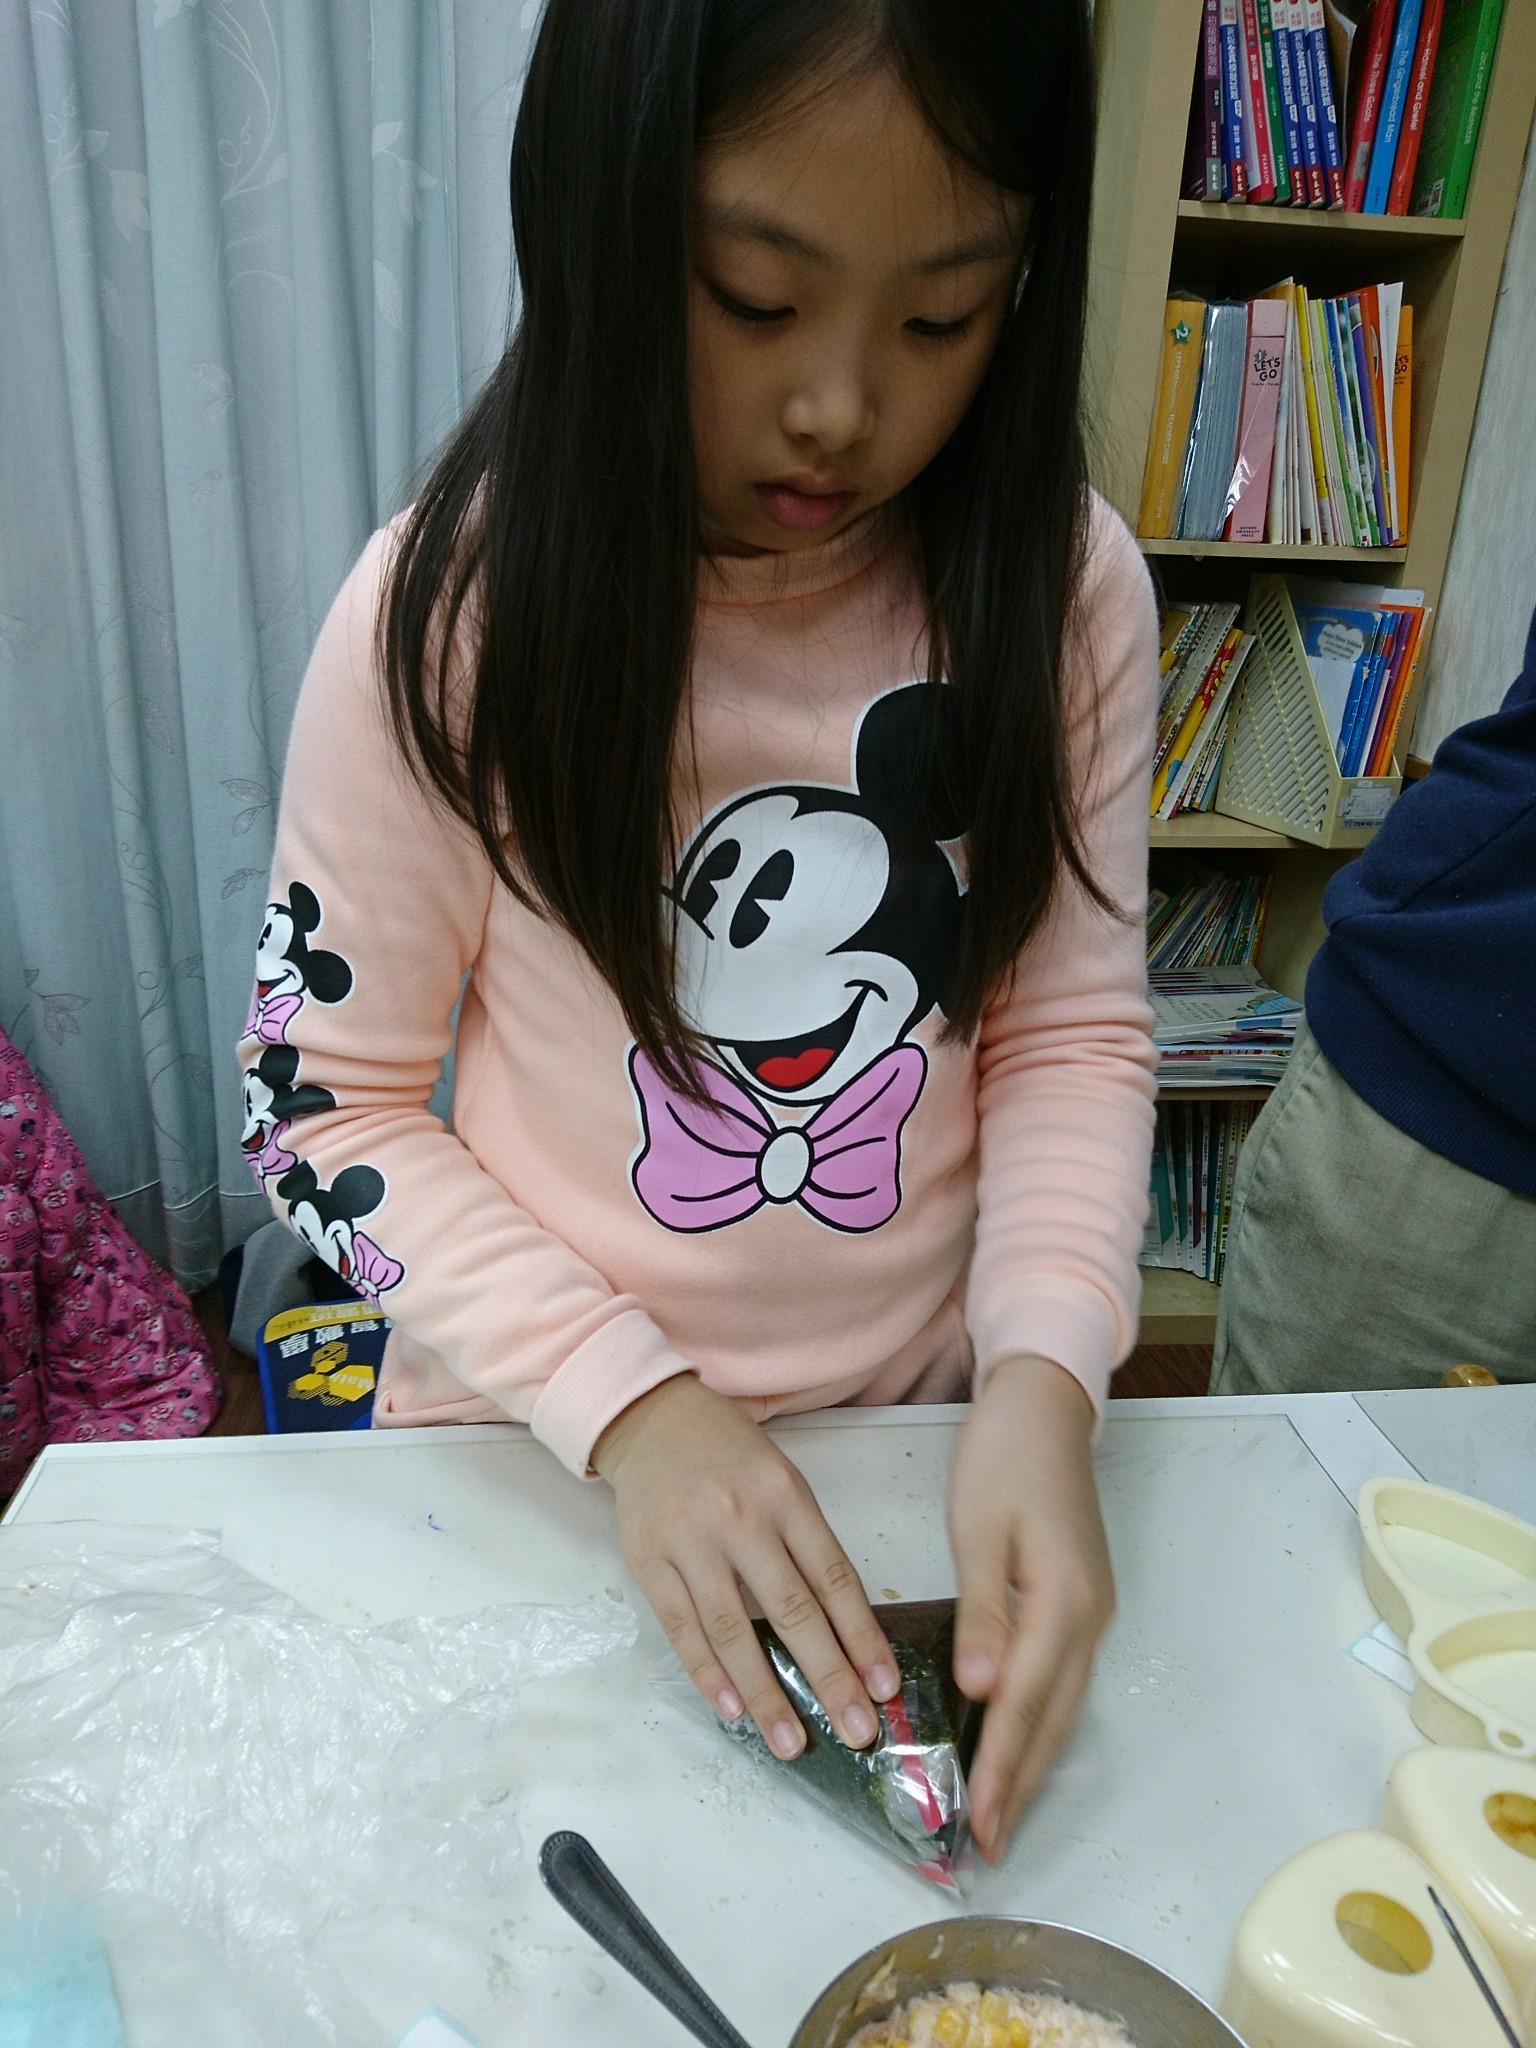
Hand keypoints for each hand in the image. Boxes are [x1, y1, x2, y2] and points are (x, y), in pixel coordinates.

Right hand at [594, 1374, 897, 1757]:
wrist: (655, 1419)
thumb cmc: (731, 1458)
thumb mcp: (783, 1482)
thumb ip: (808, 1545)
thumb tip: (843, 1632)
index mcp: (785, 1496)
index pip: (834, 1578)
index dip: (862, 1637)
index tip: (884, 1687)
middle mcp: (740, 1518)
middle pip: (792, 1610)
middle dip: (828, 1676)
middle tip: (855, 1731)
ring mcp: (691, 1541)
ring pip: (734, 1630)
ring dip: (766, 1694)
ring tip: (792, 1741)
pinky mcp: (649, 1561)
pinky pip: (682, 1628)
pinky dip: (708, 1674)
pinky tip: (732, 1710)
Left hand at [948, 1354, 1113, 1861]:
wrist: (1046, 1404)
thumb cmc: (1005, 1457)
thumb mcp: (981, 1528)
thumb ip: (984, 1613)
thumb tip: (983, 1690)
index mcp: (1063, 1601)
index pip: (1024, 1702)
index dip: (1001, 1767)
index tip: (980, 1822)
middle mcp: (1089, 1617)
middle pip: (1054, 1718)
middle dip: (1022, 1783)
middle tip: (989, 1842)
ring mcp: (1092, 1610)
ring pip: (1063, 1704)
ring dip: (1033, 1758)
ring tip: (1001, 1809)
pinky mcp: (1082, 1599)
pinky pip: (1061, 1677)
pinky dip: (1039, 1717)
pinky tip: (1015, 1736)